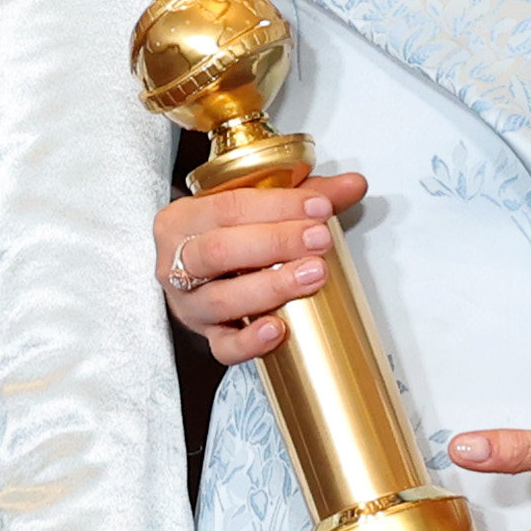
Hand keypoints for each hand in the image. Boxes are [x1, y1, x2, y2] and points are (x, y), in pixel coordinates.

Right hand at [155, 171, 366, 363]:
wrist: (196, 269)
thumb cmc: (226, 233)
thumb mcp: (257, 204)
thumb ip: (305, 194)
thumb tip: (353, 184)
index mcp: (183, 220)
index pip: (228, 207)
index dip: (276, 206)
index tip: (318, 207)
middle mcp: (177, 262)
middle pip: (219, 251)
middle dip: (275, 243)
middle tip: (319, 239)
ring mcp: (189, 304)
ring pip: (221, 299)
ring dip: (271, 286)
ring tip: (312, 275)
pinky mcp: (206, 336)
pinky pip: (223, 346)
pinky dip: (250, 341)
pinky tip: (278, 329)